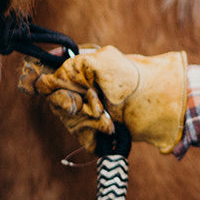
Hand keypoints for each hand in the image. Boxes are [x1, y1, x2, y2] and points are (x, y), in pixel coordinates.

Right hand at [19, 46, 186, 153]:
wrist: (157, 102)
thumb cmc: (132, 78)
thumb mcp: (102, 62)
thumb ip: (71, 67)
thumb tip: (42, 82)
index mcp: (79, 69)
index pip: (46, 80)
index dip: (50, 87)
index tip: (60, 91)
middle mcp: (80, 88)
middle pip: (58, 104)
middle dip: (76, 107)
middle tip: (99, 106)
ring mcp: (88, 109)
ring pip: (71, 121)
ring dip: (90, 122)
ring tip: (110, 119)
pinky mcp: (96, 128)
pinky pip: (83, 137)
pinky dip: (95, 136)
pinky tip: (111, 130)